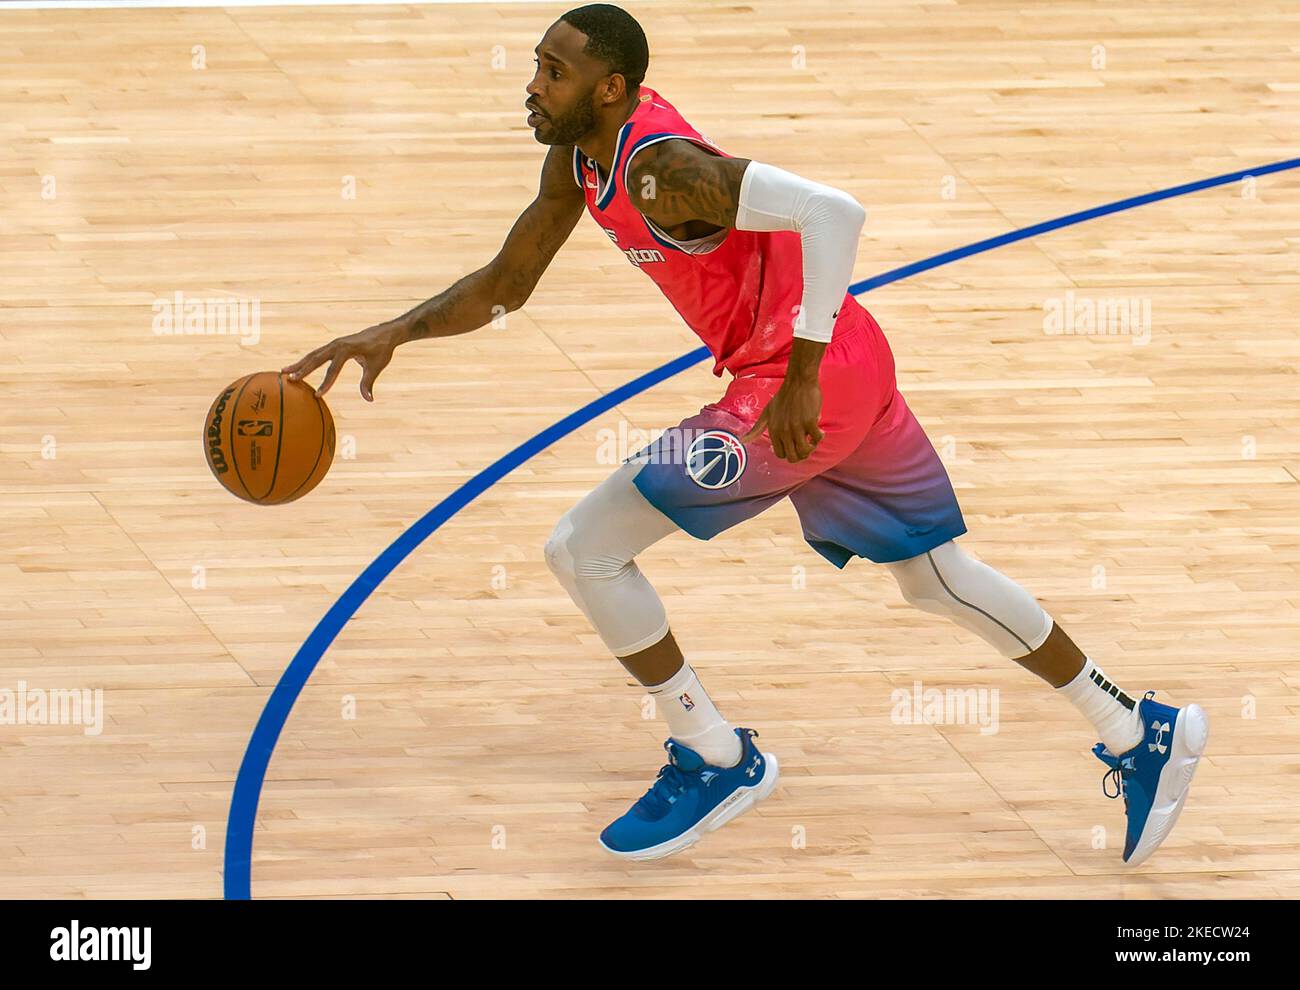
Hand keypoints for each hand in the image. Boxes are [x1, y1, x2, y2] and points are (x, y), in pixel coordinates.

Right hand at [282, 321, 401, 400]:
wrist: (384, 333)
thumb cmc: (381, 350)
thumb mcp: (376, 367)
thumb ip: (369, 383)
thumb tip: (369, 400)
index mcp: (347, 349)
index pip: (334, 369)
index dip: (326, 383)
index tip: (317, 395)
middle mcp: (337, 345)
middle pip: (316, 358)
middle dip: (303, 369)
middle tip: (289, 379)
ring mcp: (334, 344)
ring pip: (313, 355)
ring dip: (299, 363)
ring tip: (284, 372)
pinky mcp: (334, 345)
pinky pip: (318, 354)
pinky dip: (307, 360)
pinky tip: (297, 368)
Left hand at [742, 377, 823, 462]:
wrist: (798, 382)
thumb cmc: (783, 397)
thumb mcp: (766, 413)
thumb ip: (756, 429)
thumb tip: (742, 441)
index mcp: (773, 431)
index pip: (780, 455)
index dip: (790, 453)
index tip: (795, 445)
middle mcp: (783, 431)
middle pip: (793, 457)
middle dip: (801, 454)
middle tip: (807, 444)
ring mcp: (796, 427)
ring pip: (805, 451)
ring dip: (812, 447)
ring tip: (813, 438)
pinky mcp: (809, 422)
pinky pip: (817, 438)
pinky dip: (820, 437)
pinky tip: (819, 430)